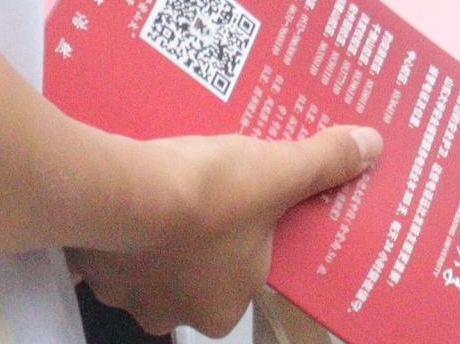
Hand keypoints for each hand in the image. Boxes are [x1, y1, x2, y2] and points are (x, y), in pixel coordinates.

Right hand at [78, 123, 382, 335]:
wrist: (124, 190)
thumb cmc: (208, 196)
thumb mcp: (279, 171)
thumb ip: (324, 163)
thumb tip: (369, 146)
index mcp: (223, 308)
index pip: (245, 278)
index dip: (248, 241)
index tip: (248, 206)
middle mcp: (173, 312)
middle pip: (195, 271)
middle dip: (200, 235)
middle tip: (210, 188)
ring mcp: (127, 293)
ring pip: (150, 259)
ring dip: (159, 227)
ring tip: (171, 178)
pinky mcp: (90, 266)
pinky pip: (111, 244)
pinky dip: (122, 219)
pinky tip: (133, 183)